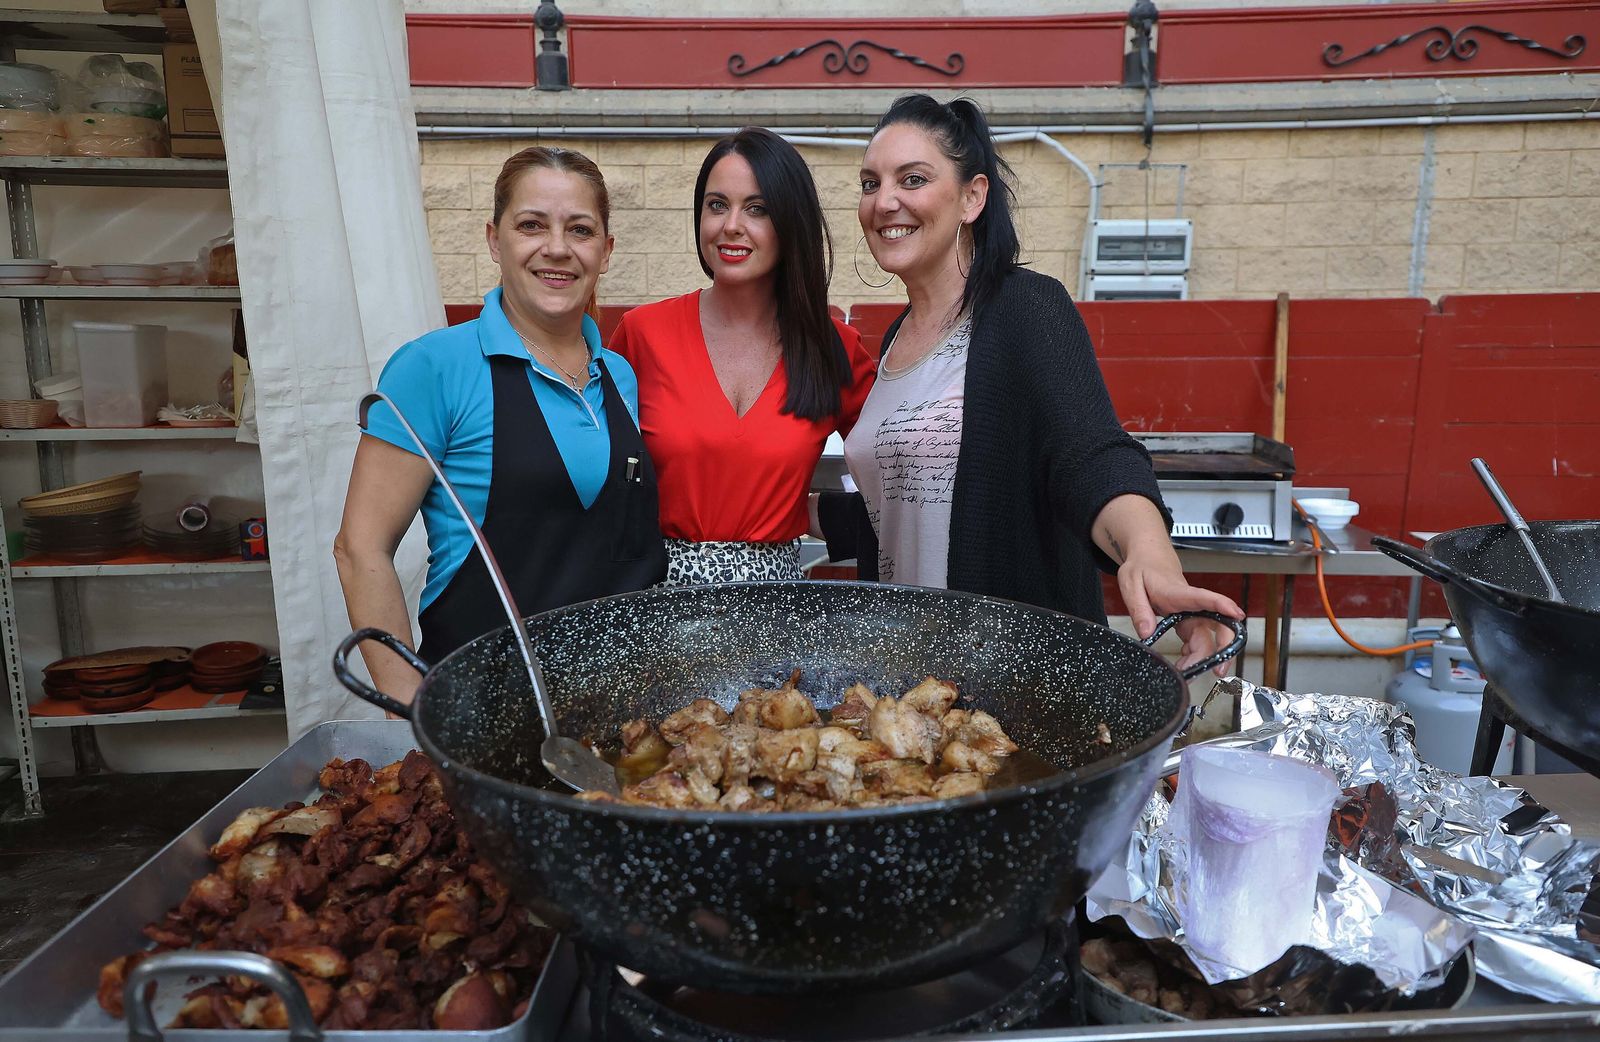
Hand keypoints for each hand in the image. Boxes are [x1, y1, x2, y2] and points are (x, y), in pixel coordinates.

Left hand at [1117, 557, 1244, 676]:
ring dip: (1202, 658)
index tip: (1237, 614)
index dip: (1221, 605)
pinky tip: (1182, 662)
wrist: (1149, 559)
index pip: (1202, 597)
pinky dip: (1192, 655)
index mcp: (1177, 592)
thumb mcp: (1131, 584)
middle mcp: (1190, 605)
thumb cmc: (1142, 568)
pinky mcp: (1187, 621)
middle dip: (1222, 648)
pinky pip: (1197, 641)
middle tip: (1218, 670)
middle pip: (1216, 625)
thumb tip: (1147, 633)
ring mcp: (1191, 614)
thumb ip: (1139, 609)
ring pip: (1206, 638)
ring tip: (1185, 672)